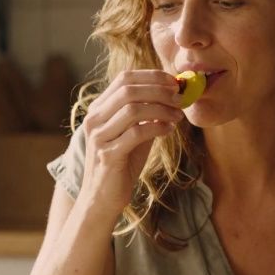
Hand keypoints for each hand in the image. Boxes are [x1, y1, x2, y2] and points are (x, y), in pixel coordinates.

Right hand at [78, 70, 182, 217]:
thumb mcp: (134, 133)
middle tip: (180, 97)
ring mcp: (99, 137)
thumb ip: (147, 114)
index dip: (151, 76)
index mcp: (99, 109)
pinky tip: (169, 130)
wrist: (103, 198)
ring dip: (161, 109)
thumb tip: (173, 95)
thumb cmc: (122, 164)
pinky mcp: (108, 155)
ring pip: (132, 109)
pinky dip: (157, 128)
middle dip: (159, 90)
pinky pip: (136, 133)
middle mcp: (94, 119)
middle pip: (128, 90)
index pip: (124, 79)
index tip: (174, 82)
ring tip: (178, 116)